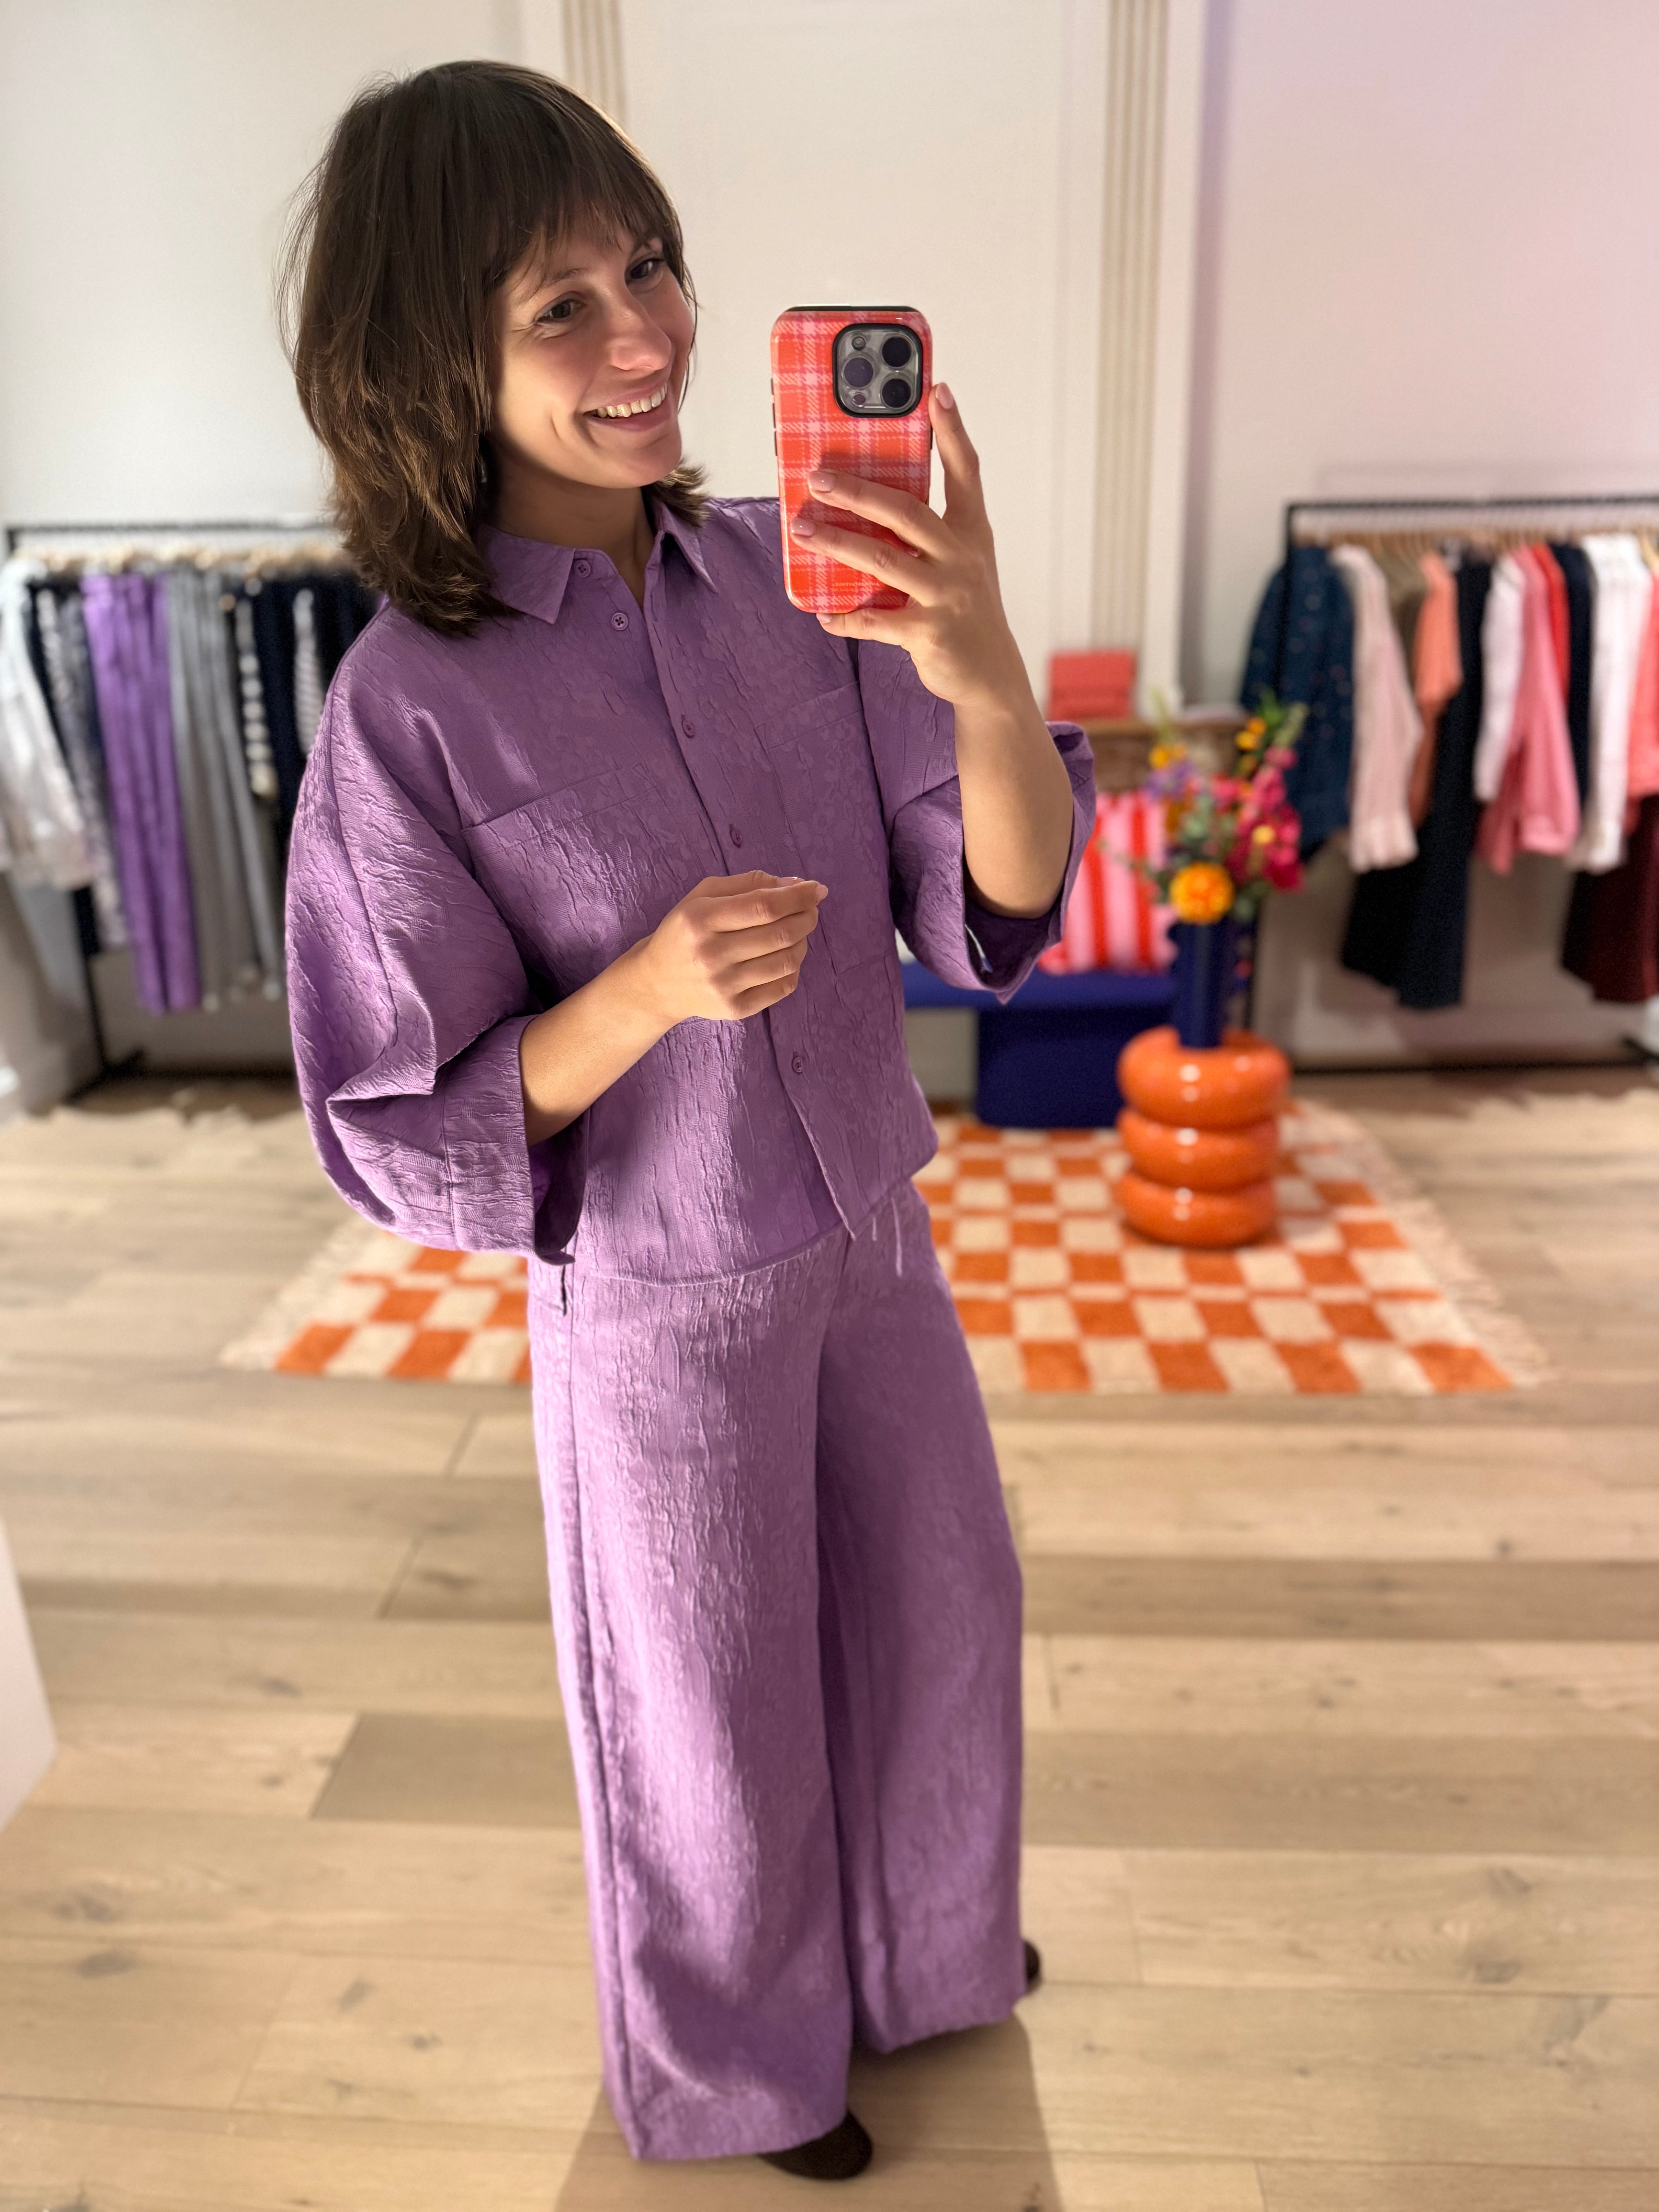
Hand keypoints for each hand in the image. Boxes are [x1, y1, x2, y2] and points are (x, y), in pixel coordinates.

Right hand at [633, 870, 826, 1024]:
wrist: (658, 983)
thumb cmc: (686, 931)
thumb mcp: (703, 896)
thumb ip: (747, 884)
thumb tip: (794, 884)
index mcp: (701, 919)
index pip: (764, 906)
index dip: (798, 896)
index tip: (817, 889)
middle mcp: (711, 955)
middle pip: (780, 934)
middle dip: (806, 917)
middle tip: (811, 910)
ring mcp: (724, 986)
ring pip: (787, 961)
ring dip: (803, 941)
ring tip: (799, 931)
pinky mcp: (735, 1009)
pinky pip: (783, 987)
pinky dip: (794, 967)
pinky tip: (786, 956)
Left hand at [788, 383, 1032, 716]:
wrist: (992, 675)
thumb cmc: (964, 607)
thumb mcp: (958, 561)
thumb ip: (924, 530)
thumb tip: (861, 501)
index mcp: (971, 532)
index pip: (966, 472)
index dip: (952, 431)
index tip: (936, 390)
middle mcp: (962, 558)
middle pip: (907, 512)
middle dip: (858, 491)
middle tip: (817, 476)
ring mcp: (947, 596)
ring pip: (884, 561)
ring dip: (838, 544)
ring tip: (802, 529)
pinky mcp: (929, 634)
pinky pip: (877, 621)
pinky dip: (847, 617)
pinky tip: (822, 612)